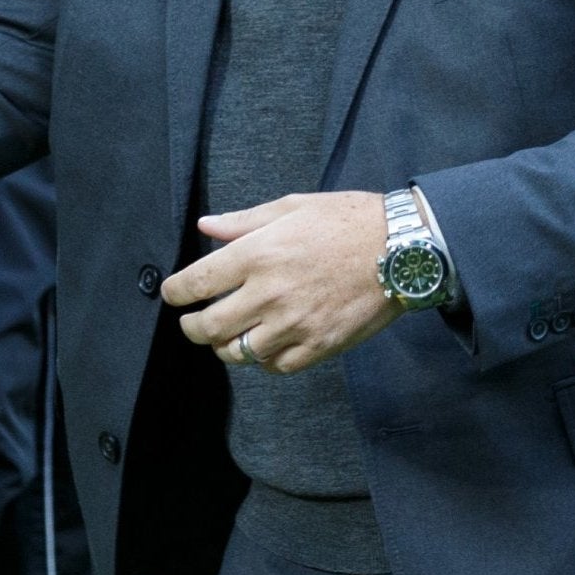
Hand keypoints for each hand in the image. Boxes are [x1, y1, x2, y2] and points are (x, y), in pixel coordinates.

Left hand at [159, 192, 396, 374]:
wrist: (402, 249)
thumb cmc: (346, 220)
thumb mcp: (290, 207)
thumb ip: (242, 222)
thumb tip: (206, 228)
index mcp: (258, 254)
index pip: (197, 282)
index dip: (175, 293)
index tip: (172, 295)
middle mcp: (270, 293)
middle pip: (210, 326)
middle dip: (192, 328)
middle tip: (192, 323)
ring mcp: (296, 324)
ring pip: (239, 352)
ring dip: (226, 348)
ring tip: (226, 338)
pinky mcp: (321, 345)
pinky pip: (278, 366)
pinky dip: (264, 361)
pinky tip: (264, 347)